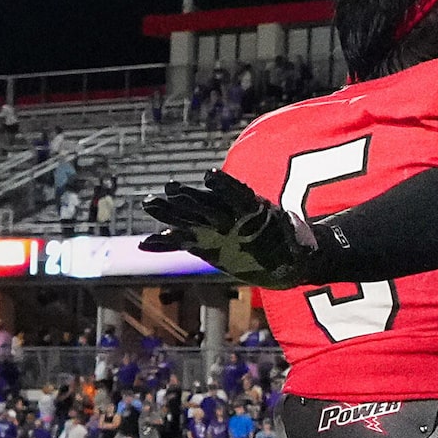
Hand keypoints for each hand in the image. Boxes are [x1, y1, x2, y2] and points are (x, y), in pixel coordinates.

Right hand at [139, 171, 315, 287]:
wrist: (288, 260)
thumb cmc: (293, 243)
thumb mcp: (290, 236)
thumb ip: (285, 232)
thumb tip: (286, 226)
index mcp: (248, 205)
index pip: (232, 192)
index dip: (222, 185)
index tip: (209, 177)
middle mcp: (226, 214)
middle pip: (202, 203)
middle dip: (186, 198)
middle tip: (167, 190)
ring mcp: (213, 230)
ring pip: (186, 220)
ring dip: (168, 213)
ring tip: (148, 203)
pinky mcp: (205, 246)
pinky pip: (181, 244)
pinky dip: (164, 244)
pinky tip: (144, 243)